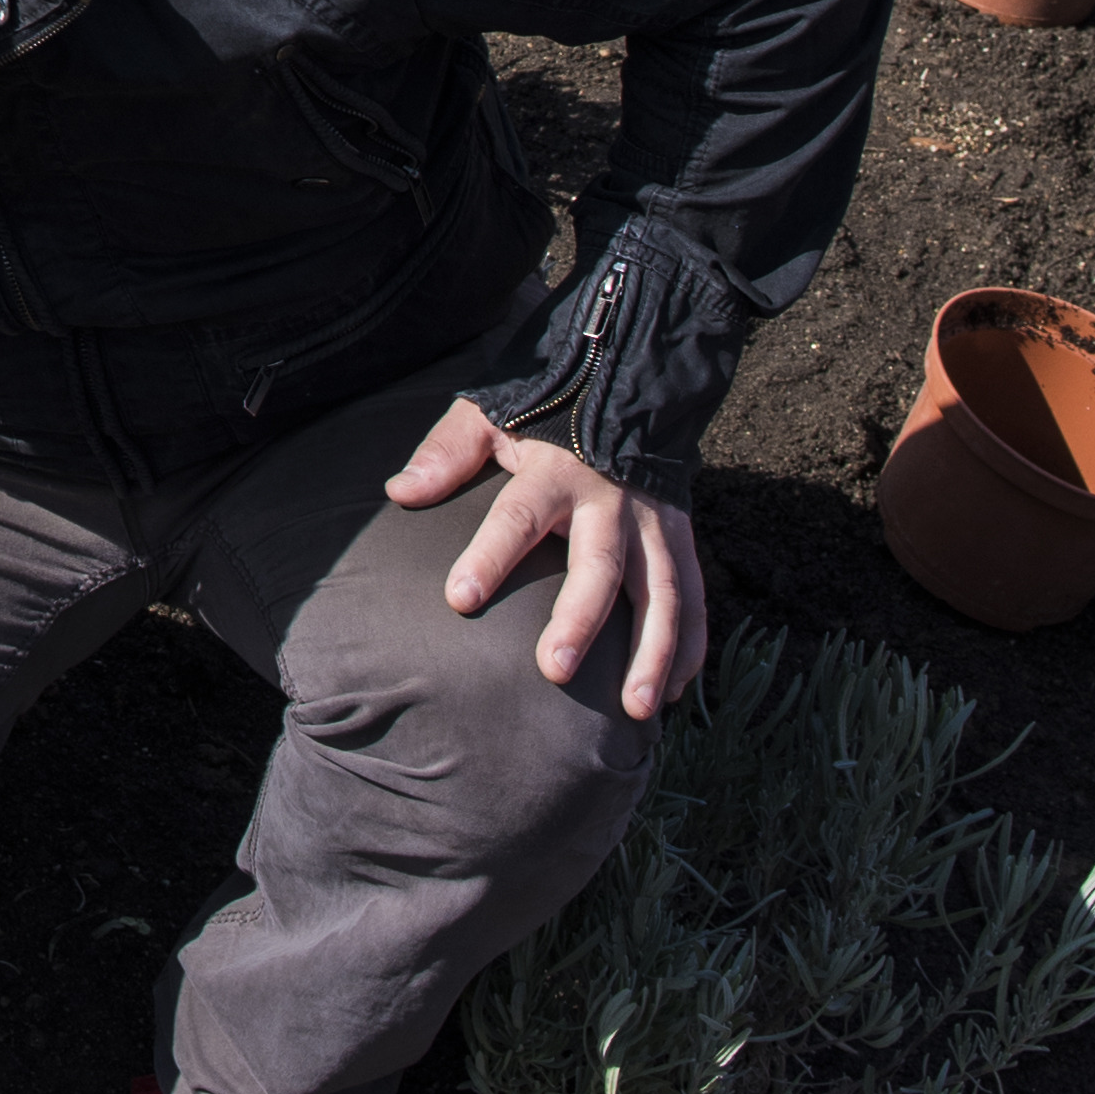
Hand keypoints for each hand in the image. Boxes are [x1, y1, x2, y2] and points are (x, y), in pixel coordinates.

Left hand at [385, 393, 706, 723]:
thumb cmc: (544, 411)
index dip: (489, 556)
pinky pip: (693, 597)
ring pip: (662, 593)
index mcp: (554, 469)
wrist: (624, 385)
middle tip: (553, 670)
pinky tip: (676, 692)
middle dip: (578, 620)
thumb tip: (400, 491)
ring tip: (636, 708)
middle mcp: (609, 500)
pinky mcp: (680, 538)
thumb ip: (448, 452)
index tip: (459, 599)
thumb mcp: (490, 414)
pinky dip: (690, 646)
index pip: (517, 516)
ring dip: (652, 652)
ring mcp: (652, 523)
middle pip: (597, 566)